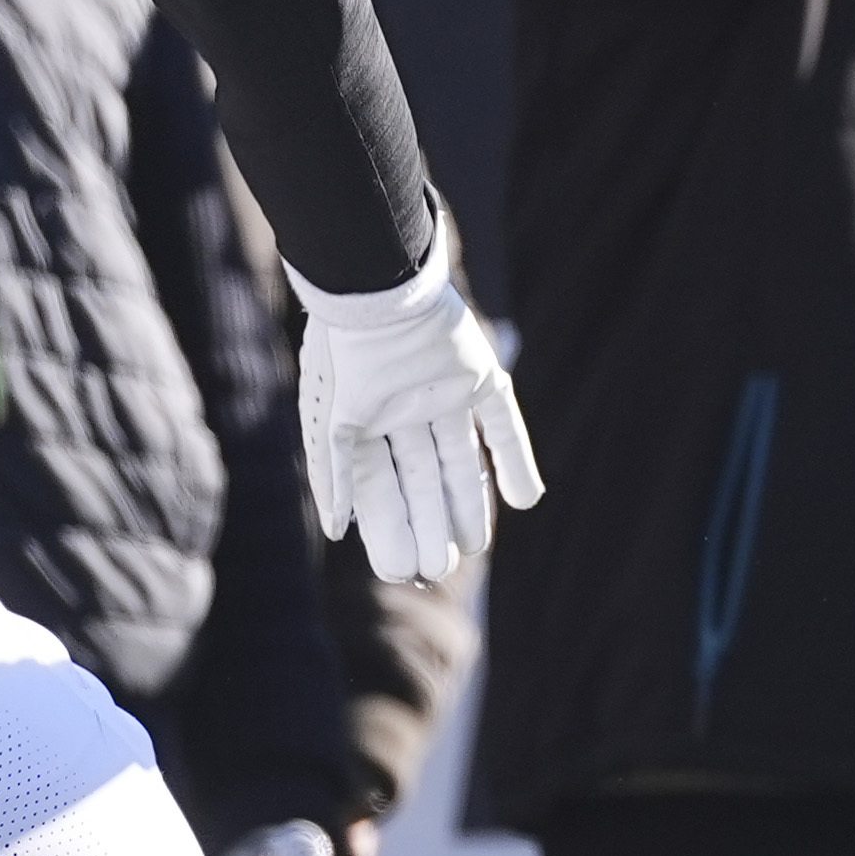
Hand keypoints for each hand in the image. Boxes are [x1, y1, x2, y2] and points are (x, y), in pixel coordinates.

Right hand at [295, 239, 545, 586]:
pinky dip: (516, 462)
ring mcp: (442, 393)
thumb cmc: (345, 353)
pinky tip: (526, 500)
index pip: (379, 488)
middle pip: (419, 481)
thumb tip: (335, 532)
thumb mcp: (328, 420)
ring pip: (458, 461)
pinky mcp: (479, 375)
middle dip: (426, 524)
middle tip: (435, 568)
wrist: (379, 287)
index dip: (389, 528)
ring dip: (467, 504)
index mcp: (363, 421)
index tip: (397, 569)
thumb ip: (332, 474)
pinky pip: (502, 425)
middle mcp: (404, 410)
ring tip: (473, 548)